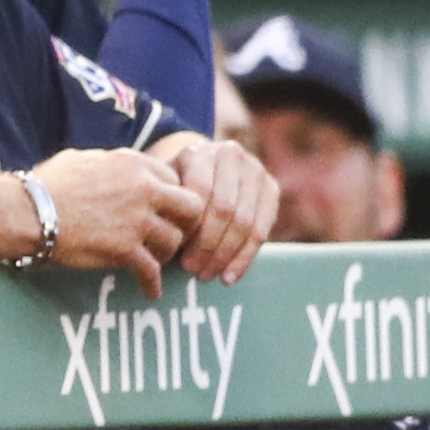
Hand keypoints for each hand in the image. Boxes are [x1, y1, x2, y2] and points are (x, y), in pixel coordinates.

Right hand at [29, 146, 201, 297]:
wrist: (29, 212)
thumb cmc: (46, 184)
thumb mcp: (84, 158)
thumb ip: (110, 163)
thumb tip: (112, 169)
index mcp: (134, 164)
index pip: (173, 177)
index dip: (170, 194)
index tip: (164, 207)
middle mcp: (144, 190)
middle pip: (190, 207)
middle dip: (186, 221)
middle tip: (175, 231)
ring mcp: (137, 221)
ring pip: (174, 240)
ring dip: (167, 252)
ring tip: (157, 259)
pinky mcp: (125, 249)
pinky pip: (151, 270)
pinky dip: (152, 284)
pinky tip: (151, 292)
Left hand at [149, 132, 276, 284]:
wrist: (200, 167)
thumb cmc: (171, 186)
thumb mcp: (160, 188)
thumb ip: (162, 207)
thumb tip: (157, 249)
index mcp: (200, 152)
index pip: (199, 194)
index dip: (188, 225)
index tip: (172, 250)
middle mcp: (231, 155)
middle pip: (225, 210)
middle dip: (207, 245)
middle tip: (190, 269)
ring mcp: (256, 170)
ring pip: (245, 222)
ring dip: (225, 255)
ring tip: (205, 275)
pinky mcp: (271, 189)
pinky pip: (262, 230)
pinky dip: (244, 258)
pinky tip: (228, 277)